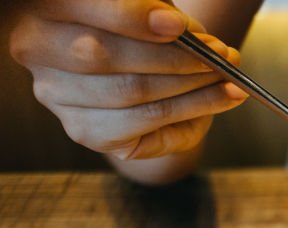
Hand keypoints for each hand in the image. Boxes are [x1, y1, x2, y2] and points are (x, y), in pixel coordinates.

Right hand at [9, 0, 247, 160]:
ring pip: (129, 92)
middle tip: (219, 54)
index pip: (78, 7)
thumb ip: (160, 13)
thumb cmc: (143, 31)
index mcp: (42, 8)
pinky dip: (193, 109)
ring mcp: (56, 96)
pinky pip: (145, 123)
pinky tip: (223, 97)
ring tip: (228, 76)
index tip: (177, 26)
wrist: (144, 76)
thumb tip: (186, 33)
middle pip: (100, 55)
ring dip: (191, 85)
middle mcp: (36, 50)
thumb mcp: (150, 10)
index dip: (127, 16)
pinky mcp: (86, 132)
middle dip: (170, 56)